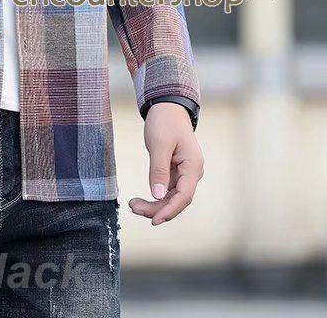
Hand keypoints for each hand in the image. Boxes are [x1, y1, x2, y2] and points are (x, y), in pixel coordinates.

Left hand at [129, 102, 203, 225]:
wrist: (167, 106)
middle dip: (157, 208)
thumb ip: (159, 170)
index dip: (169, 210)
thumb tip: (157, 195)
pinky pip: (167, 190)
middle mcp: (192, 172)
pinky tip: (141, 199)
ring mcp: (184, 173)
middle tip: (133, 208)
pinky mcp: (175, 171)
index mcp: (193, 166)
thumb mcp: (159, 144)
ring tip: (133, 204)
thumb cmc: (165, 121)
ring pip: (171, 197)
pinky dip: (155, 196)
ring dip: (154, 204)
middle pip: (177, 199)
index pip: (184, 196)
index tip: (154, 220)